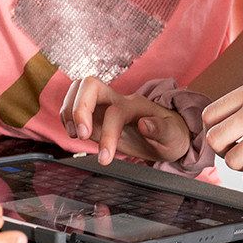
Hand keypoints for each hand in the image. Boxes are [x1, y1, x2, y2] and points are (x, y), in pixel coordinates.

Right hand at [59, 76, 189, 165]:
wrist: (169, 135)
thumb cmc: (172, 134)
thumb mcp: (174, 136)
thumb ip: (161, 129)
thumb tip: (145, 124)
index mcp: (136, 106)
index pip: (115, 112)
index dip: (107, 134)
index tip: (105, 158)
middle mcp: (117, 100)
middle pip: (91, 84)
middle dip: (79, 108)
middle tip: (80, 135)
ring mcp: (104, 104)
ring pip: (78, 89)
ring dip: (69, 111)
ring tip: (75, 134)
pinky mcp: (96, 114)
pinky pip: (75, 104)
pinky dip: (67, 116)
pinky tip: (74, 132)